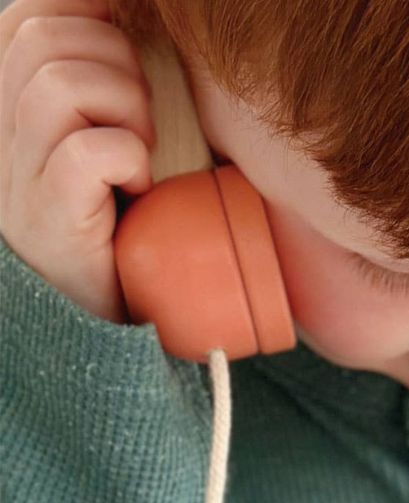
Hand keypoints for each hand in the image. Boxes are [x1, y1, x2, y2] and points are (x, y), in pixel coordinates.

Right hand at [0, 0, 156, 322]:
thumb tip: (123, 12)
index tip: (129, 53)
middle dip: (114, 61)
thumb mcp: (115, 130)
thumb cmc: (136, 217)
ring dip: (125, 108)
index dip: (86, 15)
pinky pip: (88, 150)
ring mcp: (15, 178)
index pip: (26, 15)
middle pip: (42, 38)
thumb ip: (105, 74)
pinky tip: (137, 189)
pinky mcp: (46, 218)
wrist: (127, 314)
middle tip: (141, 121)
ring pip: (60, 83)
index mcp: (9, 103)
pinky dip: (129, 159)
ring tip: (141, 153)